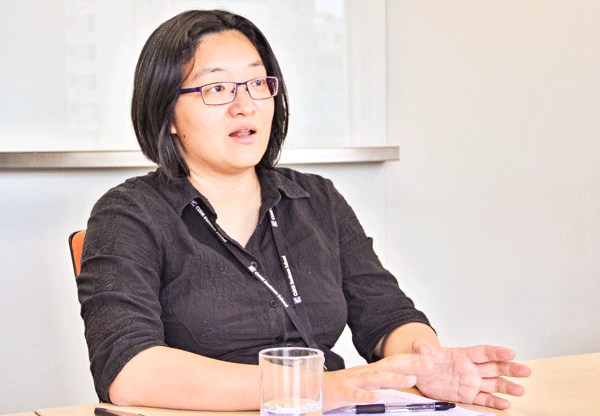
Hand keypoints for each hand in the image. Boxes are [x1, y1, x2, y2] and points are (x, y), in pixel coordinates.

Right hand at [322, 353, 432, 411]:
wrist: (309, 387)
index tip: (432, 359)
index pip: (394, 362)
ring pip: (375, 378)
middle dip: (410, 364)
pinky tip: (377, 397)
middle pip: (389, 366)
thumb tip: (404, 383)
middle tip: (429, 364)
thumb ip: (380, 384)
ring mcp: (352, 382)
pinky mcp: (341, 393)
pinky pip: (354, 394)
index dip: (412, 360)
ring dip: (393, 378)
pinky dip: (366, 395)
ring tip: (411, 379)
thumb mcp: (361, 384)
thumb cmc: (337, 388)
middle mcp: (363, 374)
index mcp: (369, 372)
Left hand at [411, 339, 530, 409]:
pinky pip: (484, 399)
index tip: (511, 352)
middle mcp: (471, 368)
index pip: (483, 352)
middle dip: (510, 368)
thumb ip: (421, 348)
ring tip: (520, 390)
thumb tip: (420, 346)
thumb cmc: (424, 360)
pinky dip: (495, 402)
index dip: (497, 352)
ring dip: (507, 387)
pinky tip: (506, 404)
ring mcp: (471, 382)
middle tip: (525, 370)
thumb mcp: (420, 351)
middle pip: (494, 367)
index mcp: (462, 355)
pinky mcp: (468, 395)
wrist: (420, 374)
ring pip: (493, 384)